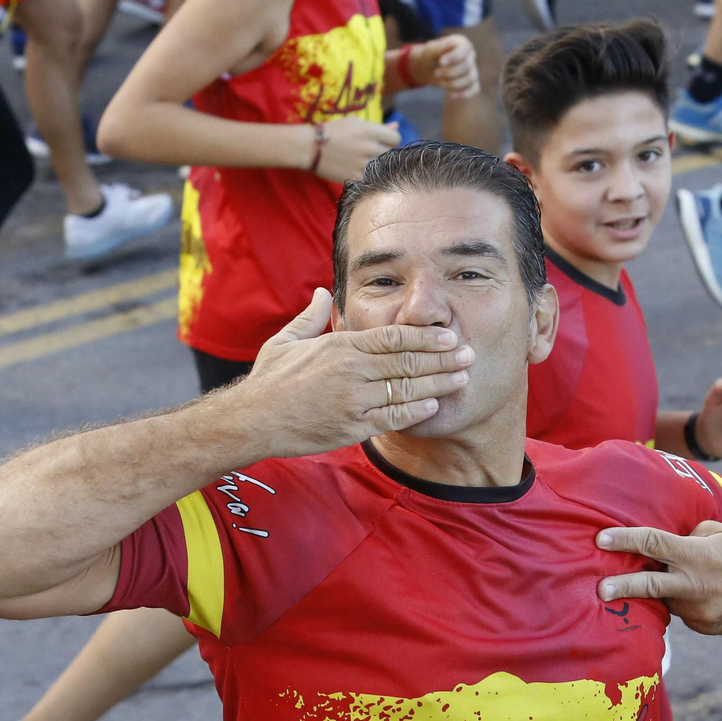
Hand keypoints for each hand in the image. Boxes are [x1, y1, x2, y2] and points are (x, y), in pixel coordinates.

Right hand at [231, 288, 473, 456]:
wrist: (252, 420)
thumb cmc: (268, 380)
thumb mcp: (286, 341)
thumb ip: (311, 317)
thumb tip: (323, 292)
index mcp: (342, 347)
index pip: (394, 338)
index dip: (425, 336)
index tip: (448, 334)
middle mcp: (352, 372)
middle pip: (408, 363)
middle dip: (442, 358)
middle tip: (468, 354)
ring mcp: (354, 401)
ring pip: (405, 390)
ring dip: (437, 384)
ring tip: (460, 378)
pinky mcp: (352, 427)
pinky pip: (391, 418)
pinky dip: (414, 412)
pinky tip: (433, 406)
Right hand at [313, 117, 400, 182]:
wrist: (310, 147)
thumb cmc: (332, 131)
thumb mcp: (354, 123)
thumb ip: (378, 126)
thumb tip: (396, 126)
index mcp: (370, 131)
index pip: (396, 138)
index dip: (391, 140)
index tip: (384, 142)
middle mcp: (369, 147)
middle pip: (390, 153)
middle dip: (383, 151)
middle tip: (370, 151)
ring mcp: (363, 164)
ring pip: (381, 166)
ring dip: (375, 163)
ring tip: (361, 159)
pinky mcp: (356, 177)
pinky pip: (369, 176)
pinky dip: (365, 174)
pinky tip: (355, 168)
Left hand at [410, 36, 479, 98]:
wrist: (428, 69)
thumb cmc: (430, 56)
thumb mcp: (430, 50)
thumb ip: (440, 47)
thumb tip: (451, 44)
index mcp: (462, 44)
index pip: (464, 51)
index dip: (453, 57)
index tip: (440, 62)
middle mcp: (470, 56)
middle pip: (467, 66)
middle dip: (450, 72)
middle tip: (436, 73)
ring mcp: (472, 70)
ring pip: (470, 78)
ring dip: (454, 83)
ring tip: (440, 83)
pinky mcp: (471, 83)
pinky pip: (474, 90)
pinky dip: (464, 94)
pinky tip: (451, 95)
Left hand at [595, 521, 721, 634]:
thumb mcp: (718, 531)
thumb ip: (686, 538)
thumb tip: (658, 549)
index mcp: (698, 555)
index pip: (653, 544)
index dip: (625, 540)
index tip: (600, 539)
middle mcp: (697, 585)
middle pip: (649, 585)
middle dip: (621, 588)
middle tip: (600, 590)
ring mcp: (701, 611)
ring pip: (668, 598)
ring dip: (668, 588)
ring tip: (693, 578)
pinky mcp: (706, 627)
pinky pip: (684, 611)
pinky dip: (686, 600)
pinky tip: (707, 593)